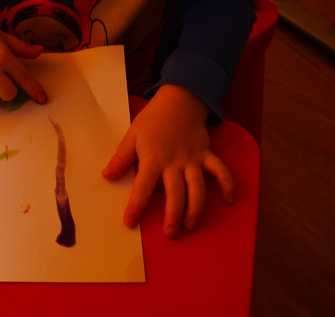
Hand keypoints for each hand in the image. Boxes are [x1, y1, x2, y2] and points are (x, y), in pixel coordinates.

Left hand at [102, 84, 233, 238]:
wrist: (178, 100)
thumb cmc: (152, 120)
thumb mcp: (132, 136)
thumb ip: (121, 158)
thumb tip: (106, 176)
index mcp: (152, 159)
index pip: (143, 187)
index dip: (136, 206)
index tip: (130, 222)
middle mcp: (174, 162)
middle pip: (175, 193)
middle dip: (173, 216)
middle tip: (170, 234)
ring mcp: (193, 159)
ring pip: (198, 187)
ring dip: (196, 208)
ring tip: (191, 226)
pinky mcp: (207, 154)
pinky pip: (220, 171)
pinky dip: (227, 184)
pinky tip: (228, 200)